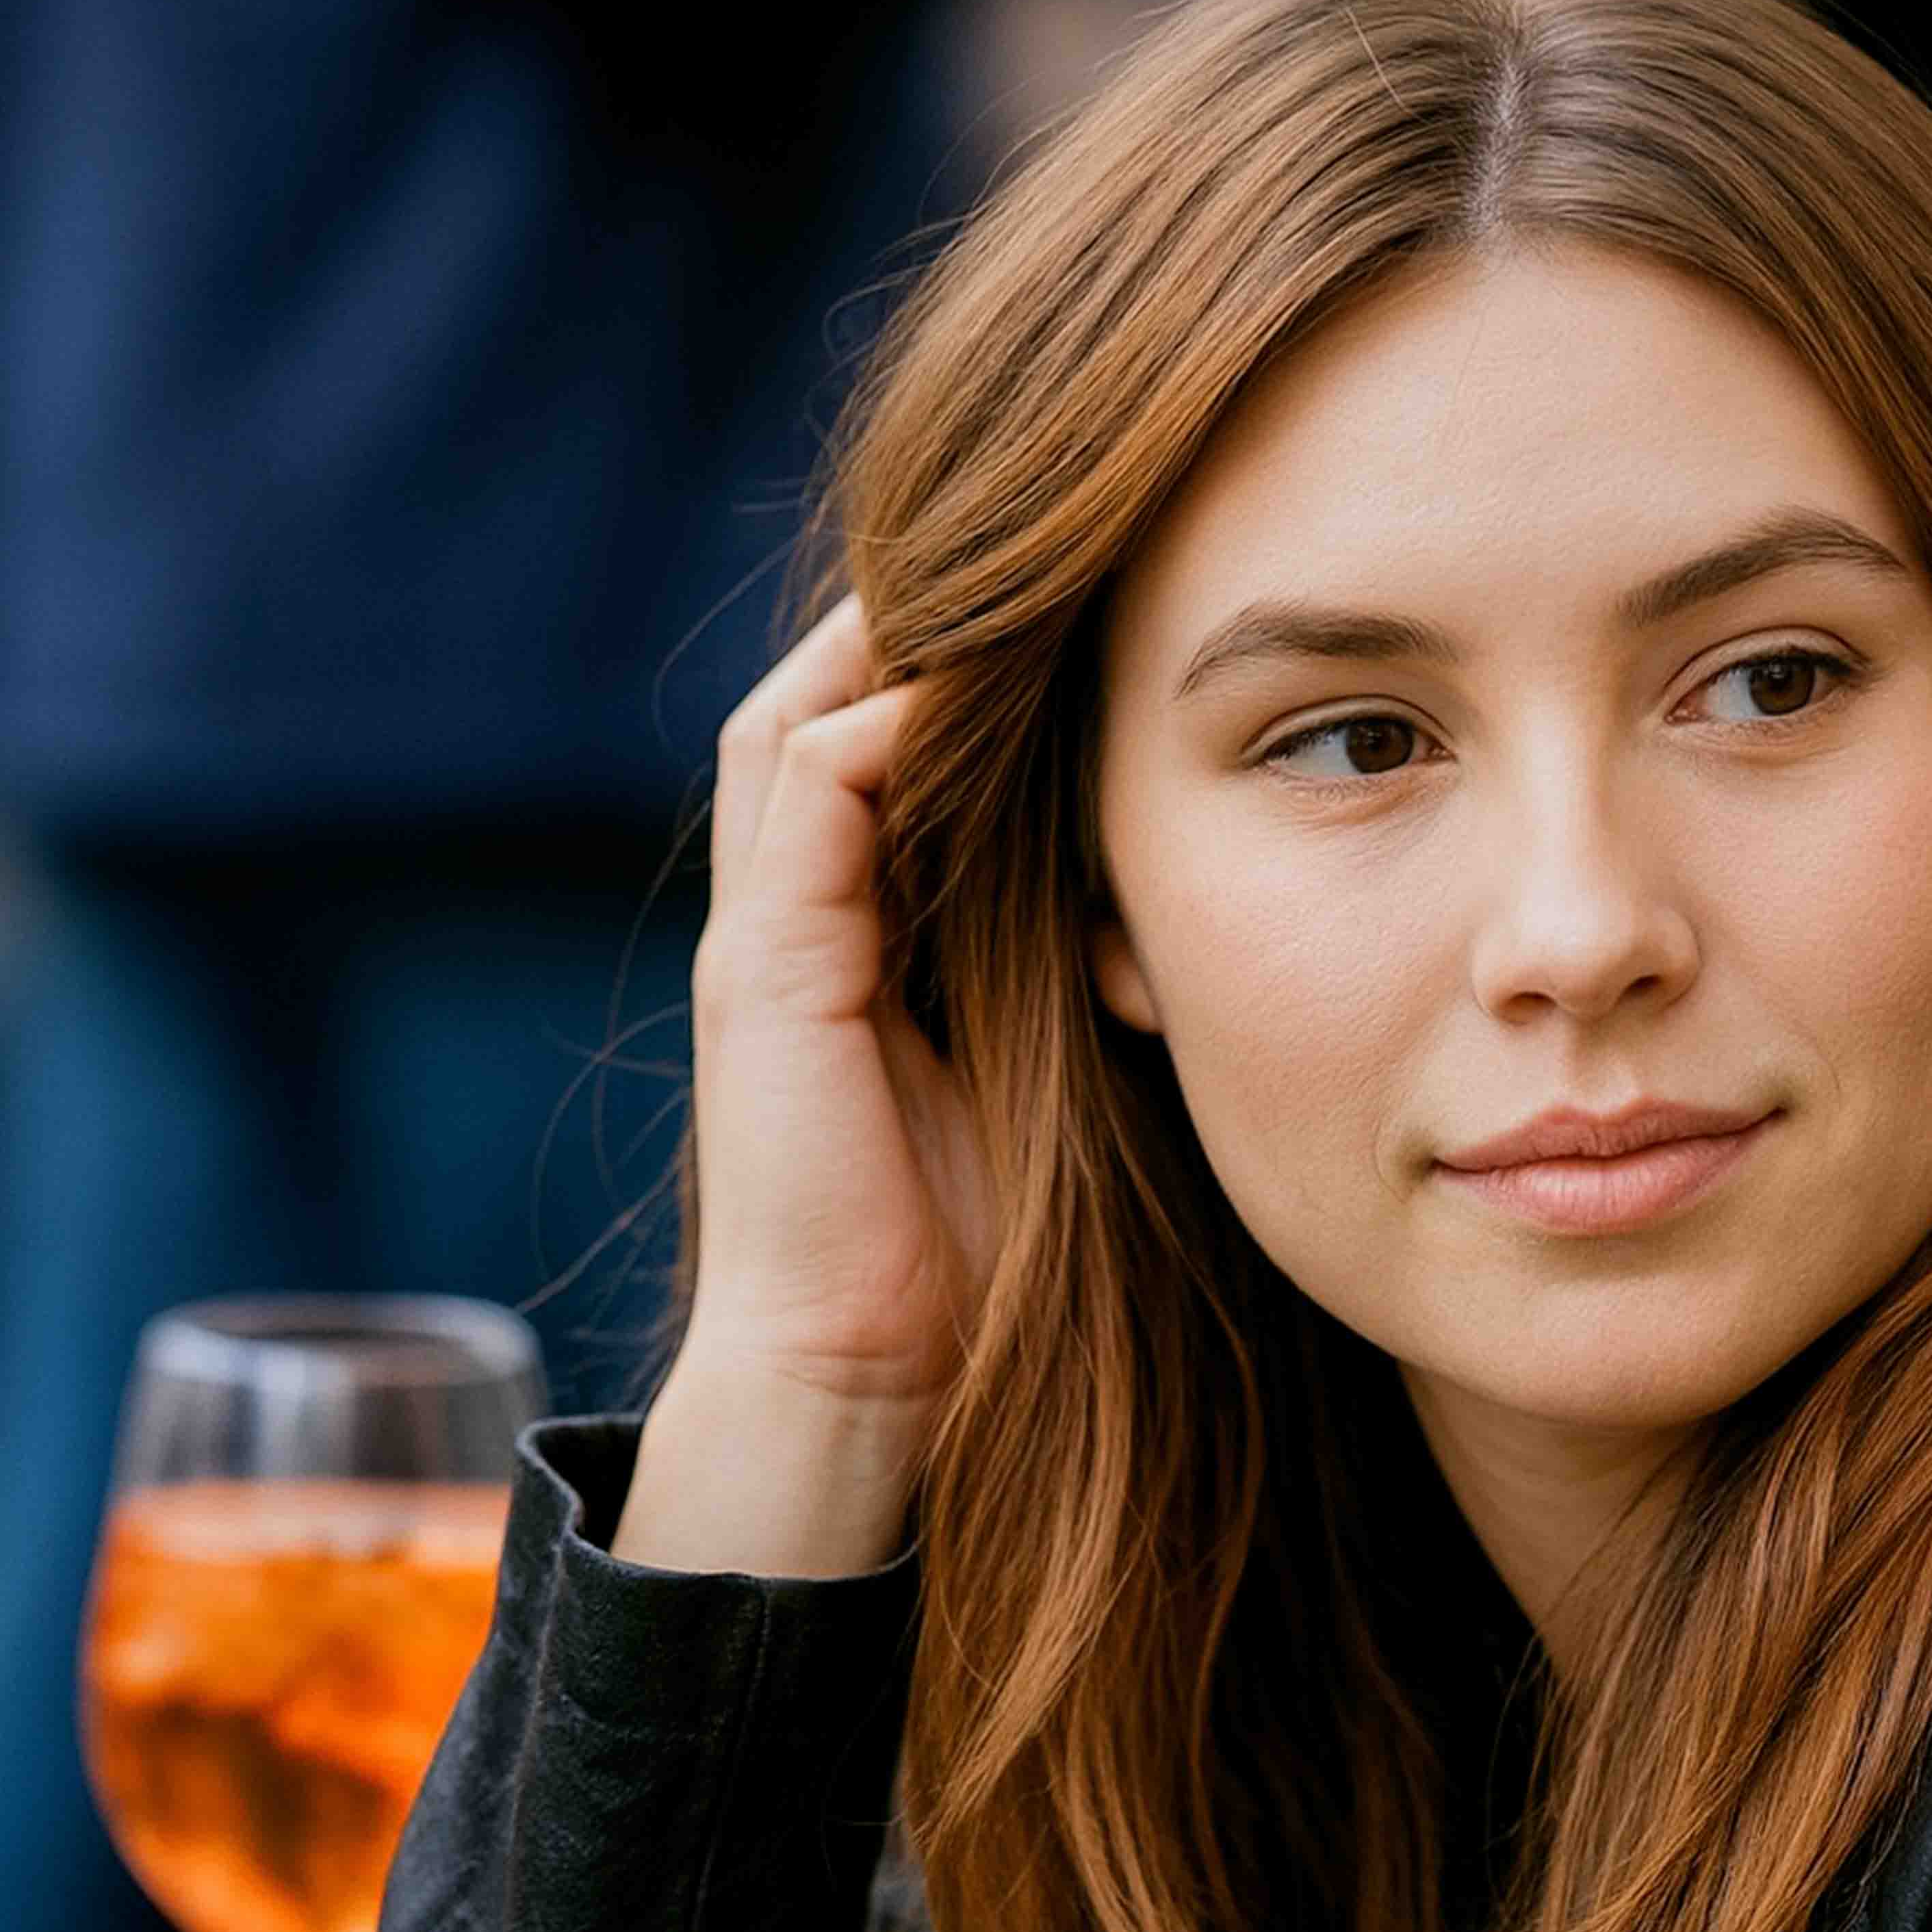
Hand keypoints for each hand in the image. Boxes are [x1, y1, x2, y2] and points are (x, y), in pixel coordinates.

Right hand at [619, 593, 1001, 1574]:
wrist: (870, 1389)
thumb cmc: (980, 1262)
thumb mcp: (1057, 1075)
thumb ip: (1084, 974)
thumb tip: (1171, 900)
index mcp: (857, 941)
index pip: (889, 751)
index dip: (971, 674)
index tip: (1086, 604)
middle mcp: (793, 919)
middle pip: (831, 706)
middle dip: (920, 623)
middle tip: (1036, 542)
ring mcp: (762, 937)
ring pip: (801, 721)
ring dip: (890, 641)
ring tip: (998, 569)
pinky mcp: (760, 967)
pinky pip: (805, 790)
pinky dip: (880, 719)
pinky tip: (963, 683)